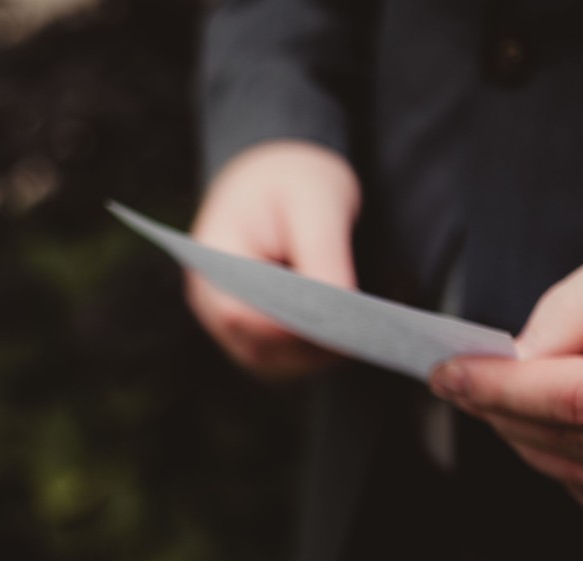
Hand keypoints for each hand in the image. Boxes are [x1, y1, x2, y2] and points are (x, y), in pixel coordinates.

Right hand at [186, 140, 361, 381]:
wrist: (277, 176)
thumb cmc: (292, 179)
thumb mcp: (315, 201)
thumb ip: (323, 256)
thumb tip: (340, 315)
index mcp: (212, 260)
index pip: (241, 315)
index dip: (290, 328)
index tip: (344, 325)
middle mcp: (211, 302)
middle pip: (260, 346)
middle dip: (314, 343)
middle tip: (371, 330)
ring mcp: (228, 324)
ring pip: (276, 362)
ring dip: (320, 353)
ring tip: (367, 328)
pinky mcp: (254, 334)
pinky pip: (286, 360)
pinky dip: (319, 352)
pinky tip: (350, 330)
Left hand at [430, 232, 582, 535]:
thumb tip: (517, 357)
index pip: (581, 398)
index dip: (502, 388)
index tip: (446, 371)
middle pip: (573, 444)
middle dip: (503, 412)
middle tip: (467, 377)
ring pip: (581, 481)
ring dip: (531, 441)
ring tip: (516, 397)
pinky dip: (574, 468)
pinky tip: (573, 429)